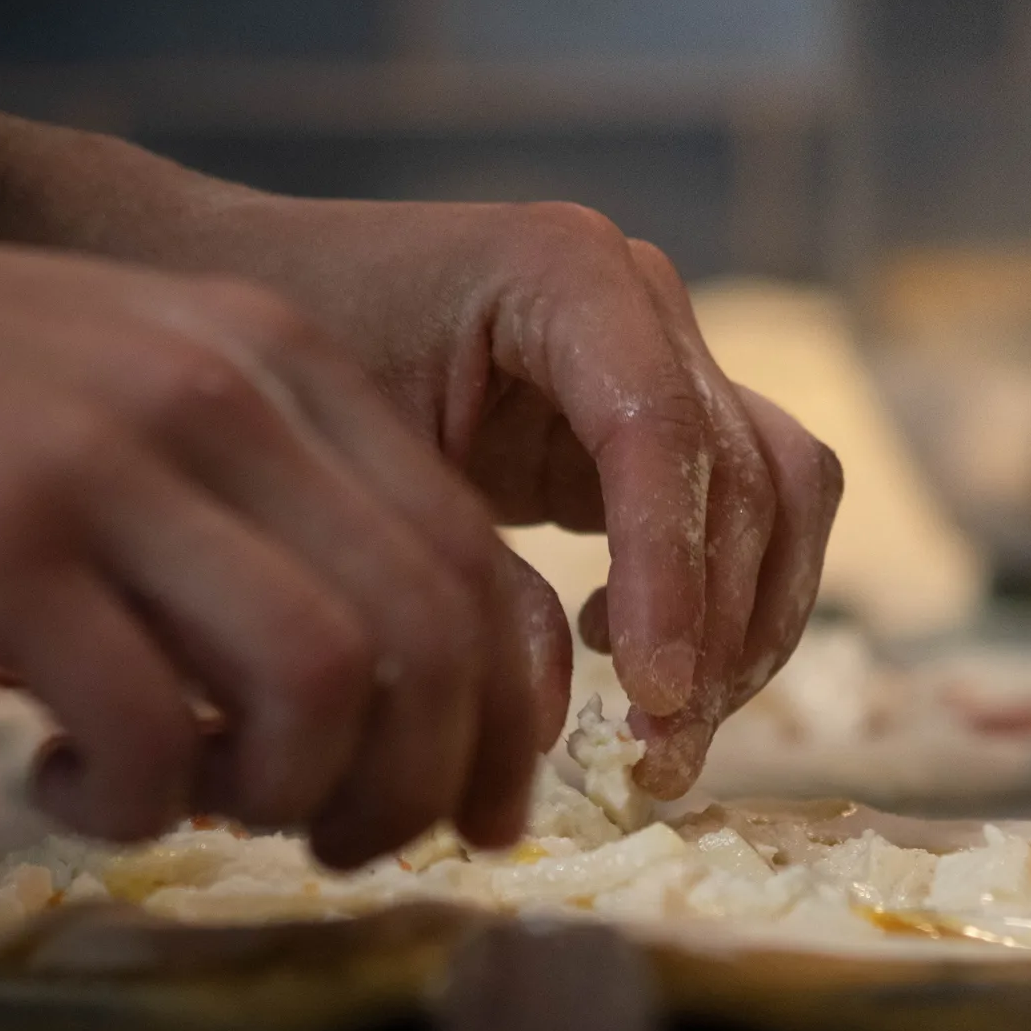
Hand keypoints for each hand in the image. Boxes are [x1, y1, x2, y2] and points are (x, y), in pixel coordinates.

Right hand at [0, 217, 570, 860]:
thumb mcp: (154, 419)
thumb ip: (282, 523)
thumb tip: (400, 707)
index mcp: (286, 365)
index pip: (479, 567)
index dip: (505, 727)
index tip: (479, 815)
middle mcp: (225, 393)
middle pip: (429, 640)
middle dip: (413, 789)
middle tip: (337, 842)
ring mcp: (112, 458)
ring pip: (320, 685)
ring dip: (281, 796)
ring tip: (195, 801)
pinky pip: (144, 730)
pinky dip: (128, 806)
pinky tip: (65, 782)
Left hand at [89, 185, 843, 796]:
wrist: (252, 342)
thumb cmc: (278, 390)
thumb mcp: (356, 479)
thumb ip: (466, 582)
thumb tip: (561, 715)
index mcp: (561, 273)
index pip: (658, 432)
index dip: (672, 577)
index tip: (652, 698)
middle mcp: (639, 301)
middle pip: (743, 474)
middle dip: (716, 630)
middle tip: (658, 757)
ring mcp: (662, 359)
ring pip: (779, 498)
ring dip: (746, 628)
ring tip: (662, 732)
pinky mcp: (657, 431)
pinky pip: (746, 519)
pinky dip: (724, 606)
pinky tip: (633, 664)